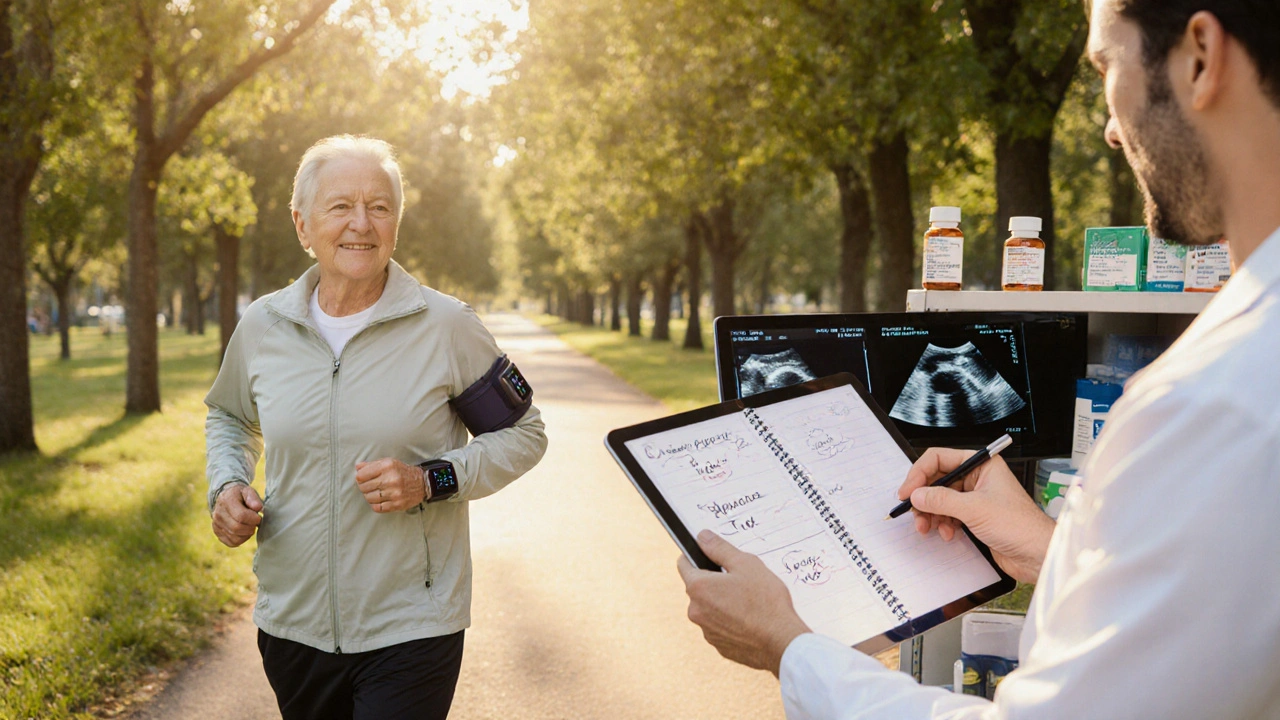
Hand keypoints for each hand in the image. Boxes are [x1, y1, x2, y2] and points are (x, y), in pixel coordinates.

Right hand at [212, 483, 262, 547]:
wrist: (226, 498)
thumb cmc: (240, 495)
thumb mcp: (247, 491)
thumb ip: (253, 497)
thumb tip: (258, 507)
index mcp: (226, 501)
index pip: (241, 516)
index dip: (254, 519)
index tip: (258, 517)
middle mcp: (218, 514)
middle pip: (237, 528)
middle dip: (251, 527)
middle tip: (255, 523)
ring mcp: (216, 524)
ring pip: (235, 538)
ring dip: (247, 534)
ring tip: (250, 526)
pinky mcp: (217, 533)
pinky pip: (232, 543)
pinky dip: (242, 539)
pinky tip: (244, 532)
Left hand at [355, 458, 426, 512]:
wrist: (422, 483)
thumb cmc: (402, 472)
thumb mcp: (388, 462)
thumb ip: (372, 464)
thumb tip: (358, 467)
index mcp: (387, 466)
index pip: (361, 475)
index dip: (360, 478)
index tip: (363, 478)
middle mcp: (391, 479)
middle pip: (364, 487)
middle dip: (364, 487)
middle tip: (370, 486)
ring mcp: (394, 493)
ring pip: (369, 498)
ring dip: (369, 496)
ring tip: (376, 492)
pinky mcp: (397, 504)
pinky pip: (377, 508)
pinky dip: (376, 505)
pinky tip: (380, 500)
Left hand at [677, 530, 811, 676]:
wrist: (782, 643)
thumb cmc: (766, 601)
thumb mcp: (746, 564)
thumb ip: (720, 548)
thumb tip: (702, 537)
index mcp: (699, 587)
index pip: (683, 564)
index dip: (695, 556)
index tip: (709, 555)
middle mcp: (696, 611)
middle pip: (698, 588)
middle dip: (715, 581)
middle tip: (740, 580)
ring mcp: (706, 631)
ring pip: (710, 608)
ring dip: (722, 603)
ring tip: (749, 602)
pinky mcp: (719, 646)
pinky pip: (720, 626)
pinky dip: (730, 621)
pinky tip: (751, 620)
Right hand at [898, 447, 1055, 582]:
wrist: (1037, 554)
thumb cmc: (1021, 526)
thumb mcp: (974, 509)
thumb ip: (941, 499)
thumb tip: (917, 495)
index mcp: (982, 464)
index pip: (940, 458)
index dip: (919, 473)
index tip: (907, 491)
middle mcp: (978, 478)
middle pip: (937, 480)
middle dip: (924, 498)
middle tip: (914, 512)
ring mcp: (975, 498)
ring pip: (940, 499)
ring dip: (931, 514)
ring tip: (928, 527)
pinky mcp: (974, 516)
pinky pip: (948, 515)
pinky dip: (942, 524)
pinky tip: (947, 533)